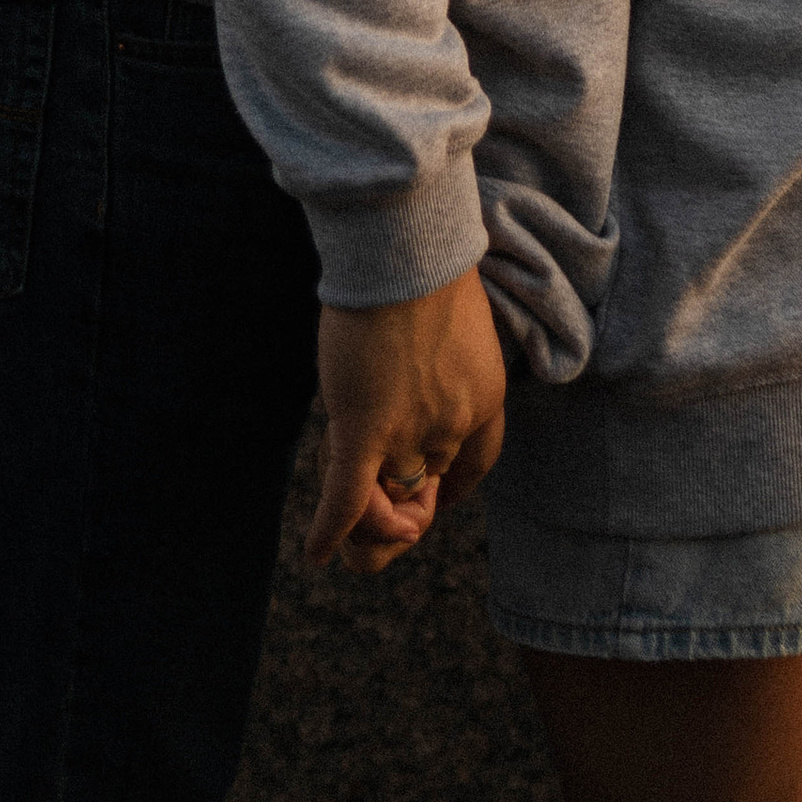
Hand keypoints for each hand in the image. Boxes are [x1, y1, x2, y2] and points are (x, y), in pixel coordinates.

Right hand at [306, 264, 506, 572]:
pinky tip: (314, 553)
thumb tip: (415, 369)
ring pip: (384, 497)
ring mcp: (411, 428)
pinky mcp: (365, 427)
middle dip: (397, 489)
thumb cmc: (426, 266)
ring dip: (365, 515)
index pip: (477, 463)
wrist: (406, 248)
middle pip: (423, 481)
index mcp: (486, 394)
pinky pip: (347, 496)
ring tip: (348, 528)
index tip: (434, 501)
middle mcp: (455, 421)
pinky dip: (331, 527)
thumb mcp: (454, 320)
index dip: (452, 489)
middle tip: (375, 488)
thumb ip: (441, 359)